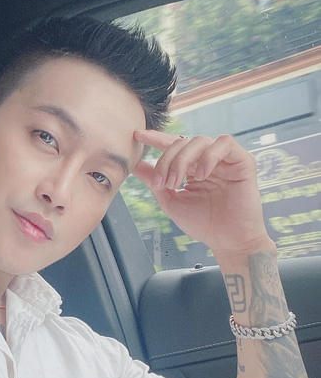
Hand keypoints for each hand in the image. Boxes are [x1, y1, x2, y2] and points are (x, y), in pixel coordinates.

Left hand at [133, 129, 272, 258]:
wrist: (228, 241)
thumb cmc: (203, 223)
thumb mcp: (171, 201)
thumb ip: (154, 181)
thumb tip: (134, 165)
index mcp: (193, 168)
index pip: (174, 146)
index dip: (156, 139)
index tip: (137, 136)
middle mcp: (209, 160)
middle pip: (182, 142)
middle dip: (167, 161)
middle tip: (162, 184)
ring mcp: (226, 160)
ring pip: (200, 140)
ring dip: (182, 160)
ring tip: (177, 183)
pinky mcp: (243, 161)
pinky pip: (224, 143)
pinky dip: (209, 156)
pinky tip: (201, 175)